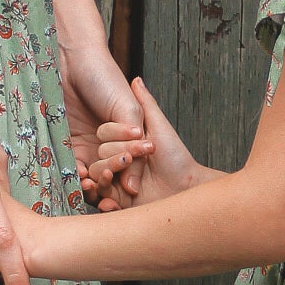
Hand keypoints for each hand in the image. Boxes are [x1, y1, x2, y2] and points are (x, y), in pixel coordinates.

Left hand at [61, 38, 151, 205]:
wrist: (71, 60)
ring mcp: (85, 146)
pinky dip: (74, 175)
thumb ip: (134, 141)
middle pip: (110, 172)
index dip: (130, 172)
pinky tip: (78, 175)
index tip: (129, 179)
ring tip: (91, 183)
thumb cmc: (105, 78)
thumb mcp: (128, 108)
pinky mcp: (64, 144)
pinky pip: (70, 166)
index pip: (131, 162)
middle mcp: (108, 144)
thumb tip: (138, 174)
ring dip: (92, 182)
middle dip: (110, 177)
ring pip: (91, 174)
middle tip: (108, 177)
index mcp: (128, 136)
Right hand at [93, 78, 200, 206]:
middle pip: (96, 164)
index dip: (104, 142)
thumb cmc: (176, 156)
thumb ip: (146, 104)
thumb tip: (136, 79)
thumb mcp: (159, 127)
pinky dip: (104, 206)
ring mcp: (118, 186)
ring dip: (98, 183)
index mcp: (122, 146)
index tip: (110, 141)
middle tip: (115, 164)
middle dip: (104, 164)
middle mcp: (117, 165)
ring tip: (104, 180)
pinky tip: (106, 204)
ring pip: (98, 184)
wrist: (189, 187)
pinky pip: (105, 205)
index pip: (102, 142)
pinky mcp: (122, 205)